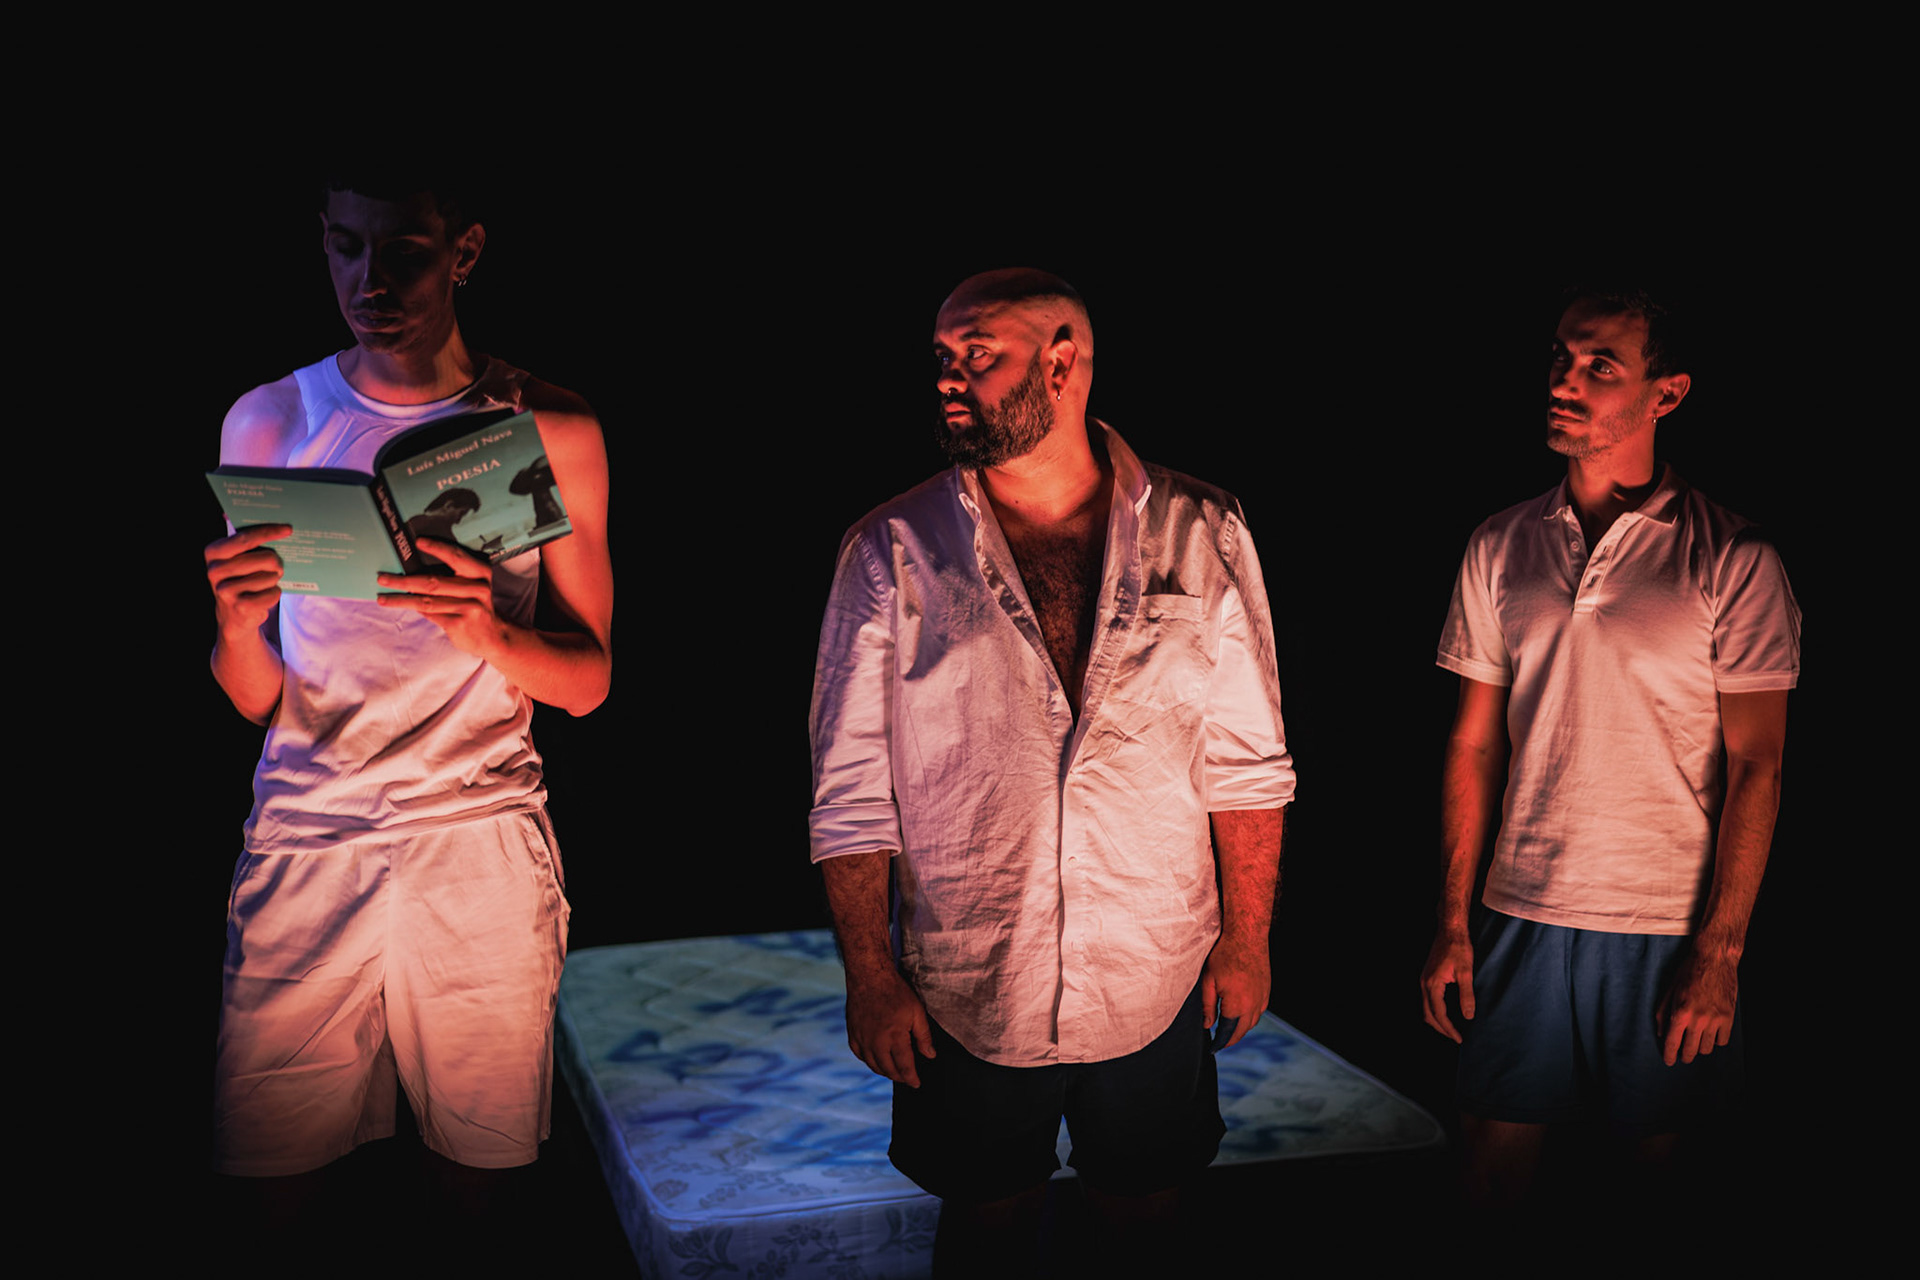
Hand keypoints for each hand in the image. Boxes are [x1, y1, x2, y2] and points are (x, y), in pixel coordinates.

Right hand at [205, 524, 289, 634]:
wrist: (234, 616)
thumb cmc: (242, 580)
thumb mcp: (238, 559)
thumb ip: (249, 543)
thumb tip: (279, 527)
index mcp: (213, 552)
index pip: (245, 538)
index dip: (269, 531)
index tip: (288, 529)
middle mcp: (215, 570)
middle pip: (265, 558)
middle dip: (277, 562)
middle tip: (277, 567)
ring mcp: (226, 590)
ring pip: (271, 576)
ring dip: (274, 580)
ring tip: (265, 584)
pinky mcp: (240, 607)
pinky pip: (273, 593)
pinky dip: (275, 594)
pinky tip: (265, 596)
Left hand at [377, 537, 507, 656]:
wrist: (492, 636)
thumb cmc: (475, 605)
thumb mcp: (472, 586)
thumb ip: (451, 576)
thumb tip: (413, 568)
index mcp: (480, 573)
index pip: (456, 557)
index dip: (437, 548)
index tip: (418, 541)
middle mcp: (477, 589)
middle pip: (433, 582)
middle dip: (404, 580)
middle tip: (382, 578)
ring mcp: (469, 608)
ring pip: (426, 601)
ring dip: (401, 599)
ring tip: (382, 597)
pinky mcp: (459, 624)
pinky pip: (430, 614)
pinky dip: (413, 609)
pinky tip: (399, 605)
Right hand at [844, 966, 934, 1087]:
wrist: (869, 977)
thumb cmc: (895, 992)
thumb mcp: (917, 1012)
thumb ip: (923, 1036)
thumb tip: (930, 1055)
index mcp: (894, 1037)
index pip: (904, 1066)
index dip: (912, 1078)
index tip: (917, 1084)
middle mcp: (876, 1042)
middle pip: (888, 1069)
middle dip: (900, 1076)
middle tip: (907, 1078)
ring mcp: (862, 1039)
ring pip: (873, 1065)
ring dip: (885, 1071)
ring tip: (894, 1071)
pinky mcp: (852, 1034)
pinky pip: (860, 1055)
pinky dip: (869, 1061)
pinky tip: (876, 1060)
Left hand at [1201, 933, 1268, 1050]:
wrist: (1247, 936)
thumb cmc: (1225, 955)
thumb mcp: (1208, 980)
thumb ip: (1208, 1006)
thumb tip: (1208, 1025)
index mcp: (1237, 1005)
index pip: (1228, 1032)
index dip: (1220, 1043)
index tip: (1213, 1048)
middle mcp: (1253, 1005)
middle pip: (1242, 1030)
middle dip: (1231, 1039)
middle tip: (1220, 1042)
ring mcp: (1263, 997)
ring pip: (1252, 1021)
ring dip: (1241, 1028)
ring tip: (1229, 1029)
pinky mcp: (1267, 989)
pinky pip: (1260, 1010)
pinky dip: (1250, 1016)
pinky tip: (1242, 1013)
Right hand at [1420, 926, 1474, 1042]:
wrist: (1450, 929)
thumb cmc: (1459, 948)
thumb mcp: (1466, 972)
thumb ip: (1466, 995)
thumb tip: (1468, 1016)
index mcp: (1432, 984)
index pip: (1439, 1014)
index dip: (1449, 1029)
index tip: (1459, 1039)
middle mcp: (1424, 983)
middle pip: (1428, 1014)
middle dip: (1441, 1028)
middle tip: (1456, 1037)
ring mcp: (1424, 979)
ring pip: (1425, 1007)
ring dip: (1436, 1020)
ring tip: (1450, 1028)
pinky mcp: (1427, 976)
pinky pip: (1427, 999)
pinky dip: (1434, 1010)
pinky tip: (1445, 1011)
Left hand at [1655, 944, 1737, 1065]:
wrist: (1715, 959)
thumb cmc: (1688, 972)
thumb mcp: (1669, 990)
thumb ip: (1662, 1014)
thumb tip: (1661, 1034)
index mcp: (1680, 1012)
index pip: (1673, 1043)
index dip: (1669, 1055)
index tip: (1668, 1061)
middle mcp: (1698, 1019)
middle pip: (1691, 1051)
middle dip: (1684, 1056)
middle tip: (1682, 1055)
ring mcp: (1715, 1020)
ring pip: (1707, 1049)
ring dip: (1700, 1048)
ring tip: (1696, 1042)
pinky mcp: (1729, 1018)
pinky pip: (1722, 1041)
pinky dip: (1716, 1041)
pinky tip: (1711, 1034)